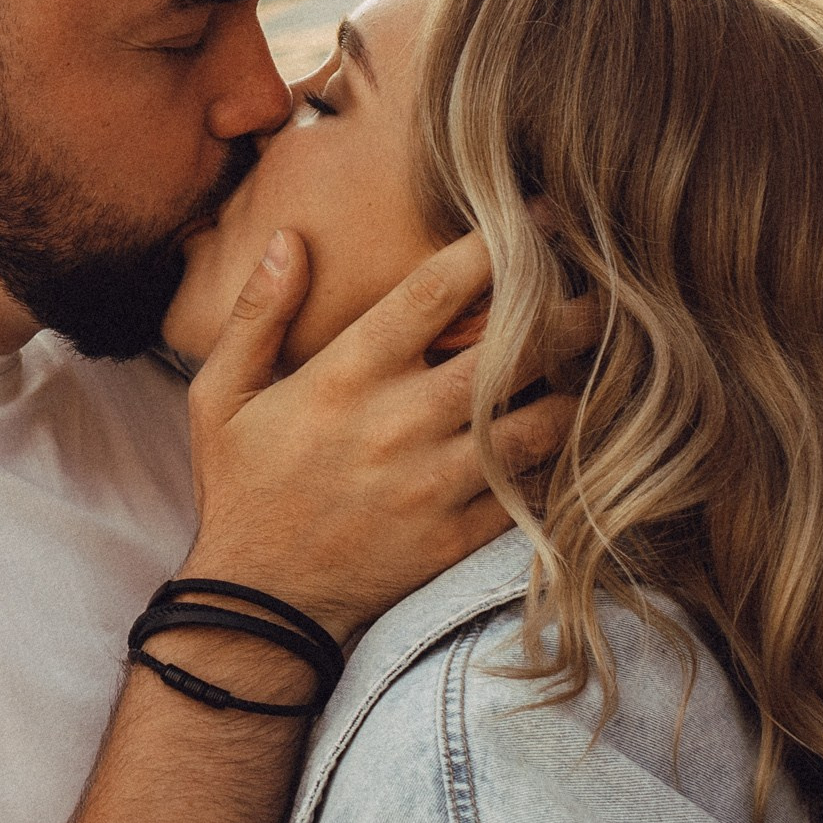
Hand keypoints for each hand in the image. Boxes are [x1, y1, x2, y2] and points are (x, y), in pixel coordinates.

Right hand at [182, 231, 574, 644]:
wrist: (259, 601)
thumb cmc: (242, 488)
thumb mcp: (222, 396)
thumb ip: (257, 314)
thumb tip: (292, 240)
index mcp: (346, 378)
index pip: (435, 293)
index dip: (497, 248)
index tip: (538, 222)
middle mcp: (398, 424)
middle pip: (513, 350)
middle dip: (569, 313)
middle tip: (599, 291)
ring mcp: (433, 484)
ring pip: (539, 421)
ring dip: (576, 388)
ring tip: (599, 364)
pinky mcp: (455, 536)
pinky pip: (530, 490)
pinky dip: (558, 461)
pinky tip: (572, 436)